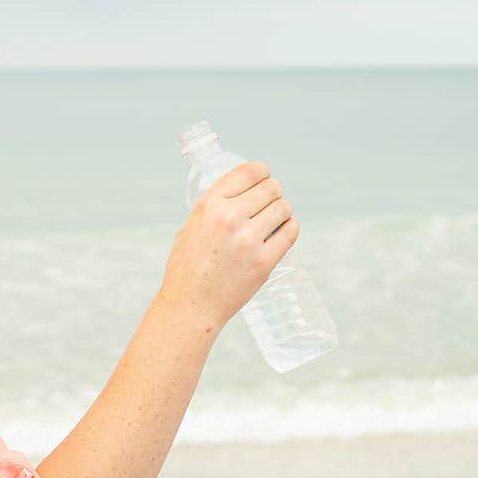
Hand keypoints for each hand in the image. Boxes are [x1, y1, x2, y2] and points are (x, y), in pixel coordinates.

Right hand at [158, 161, 298, 327]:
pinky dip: (290, 229)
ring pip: (284, 208)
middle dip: (274, 193)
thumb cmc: (187, 270)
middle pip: (271, 187)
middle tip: (270, 203)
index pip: (249, 171)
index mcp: (209, 205)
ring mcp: (248, 240)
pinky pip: (291, 232)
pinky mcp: (264, 261)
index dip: (262, 172)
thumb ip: (212, 211)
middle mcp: (229, 217)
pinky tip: (282, 233)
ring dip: (282, 212)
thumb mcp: (189, 228)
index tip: (264, 179)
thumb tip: (236, 198)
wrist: (190, 306)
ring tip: (274, 221)